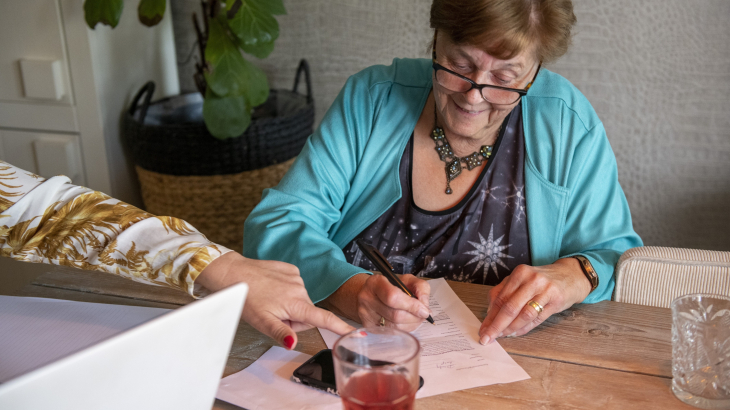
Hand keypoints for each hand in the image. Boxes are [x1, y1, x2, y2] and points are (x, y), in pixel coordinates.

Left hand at [195, 252, 354, 349]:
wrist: (234, 273)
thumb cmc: (247, 298)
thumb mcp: (262, 321)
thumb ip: (281, 332)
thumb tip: (294, 344)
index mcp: (296, 304)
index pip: (323, 318)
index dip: (339, 327)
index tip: (354, 332)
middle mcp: (300, 289)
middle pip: (309, 313)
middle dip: (296, 319)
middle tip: (275, 316)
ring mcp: (297, 277)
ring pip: (302, 301)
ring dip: (290, 305)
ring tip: (271, 301)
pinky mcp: (291, 269)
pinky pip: (296, 287)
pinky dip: (286, 292)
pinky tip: (272, 289)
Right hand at [320, 273, 430, 332]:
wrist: (371, 293)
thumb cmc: (392, 285)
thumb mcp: (407, 279)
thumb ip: (420, 288)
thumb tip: (424, 306)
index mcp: (375, 283)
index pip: (393, 297)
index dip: (412, 306)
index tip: (424, 310)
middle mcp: (366, 298)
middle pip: (395, 315)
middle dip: (414, 318)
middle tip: (423, 315)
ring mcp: (365, 314)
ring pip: (394, 327)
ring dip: (411, 325)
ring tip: (416, 318)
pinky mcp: (367, 326)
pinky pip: (391, 333)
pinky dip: (404, 329)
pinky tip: (407, 323)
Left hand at [478, 258, 590, 343]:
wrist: (571, 276)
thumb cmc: (541, 281)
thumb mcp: (522, 280)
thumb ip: (504, 292)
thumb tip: (490, 314)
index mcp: (519, 273)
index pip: (499, 298)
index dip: (490, 316)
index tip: (483, 329)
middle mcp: (531, 279)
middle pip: (509, 307)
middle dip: (496, 325)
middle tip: (487, 337)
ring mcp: (545, 289)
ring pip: (523, 314)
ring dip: (510, 328)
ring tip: (502, 336)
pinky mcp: (556, 300)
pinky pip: (537, 318)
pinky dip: (524, 328)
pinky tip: (516, 333)